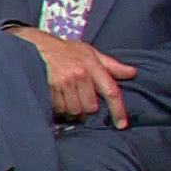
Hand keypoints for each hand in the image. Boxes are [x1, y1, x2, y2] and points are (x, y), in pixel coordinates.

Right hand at [9, 27, 137, 126]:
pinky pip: (60, 110)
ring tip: (69, 98)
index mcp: (93, 66)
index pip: (111, 91)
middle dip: (88, 108)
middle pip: (91, 107)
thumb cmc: (67, 51)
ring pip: (75, 111)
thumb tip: (133, 73)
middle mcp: (79, 75)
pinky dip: (60, 108)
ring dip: (73, 109)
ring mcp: (63, 83)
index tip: (122, 124)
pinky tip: (58, 99)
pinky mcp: (49, 90)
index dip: (118, 110)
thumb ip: (112, 65)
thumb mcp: (91, 53)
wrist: (37, 46)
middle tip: (82, 99)